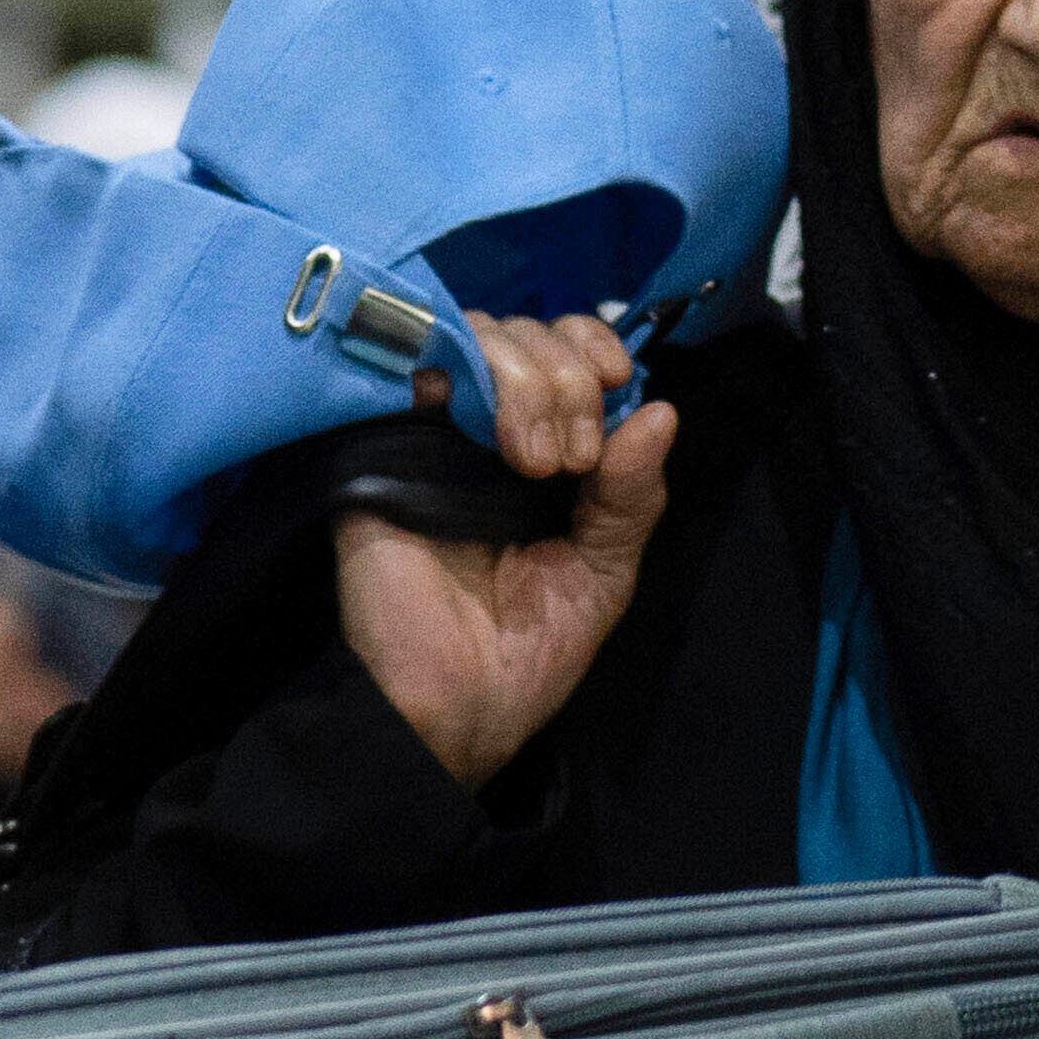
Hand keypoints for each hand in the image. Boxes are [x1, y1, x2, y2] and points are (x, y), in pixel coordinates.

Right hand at [333, 312, 676, 790]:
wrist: (455, 705)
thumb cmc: (528, 650)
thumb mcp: (607, 568)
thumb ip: (632, 494)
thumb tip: (658, 409)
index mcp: (541, 449)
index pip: (562, 348)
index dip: (591, 343)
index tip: (614, 381)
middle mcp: (483, 429)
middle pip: (525, 333)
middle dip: (566, 380)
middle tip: (569, 462)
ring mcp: (429, 432)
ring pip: (477, 337)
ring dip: (528, 384)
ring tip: (535, 464)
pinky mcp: (380, 446)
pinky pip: (413, 367)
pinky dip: (461, 372)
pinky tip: (488, 430)